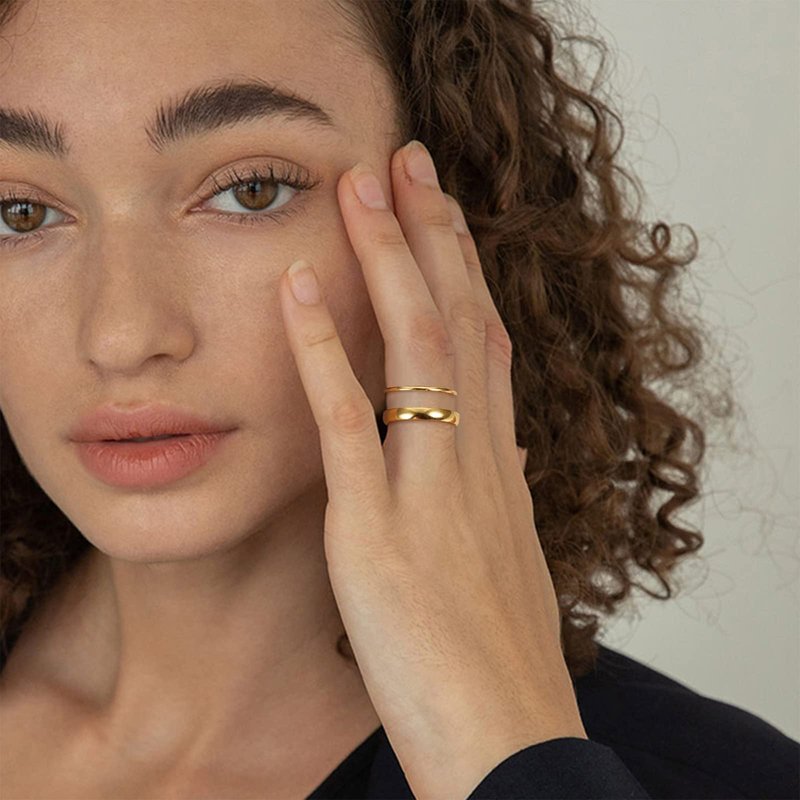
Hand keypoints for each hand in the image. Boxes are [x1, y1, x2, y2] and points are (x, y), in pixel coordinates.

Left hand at [279, 140, 586, 799]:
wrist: (509, 739)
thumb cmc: (499, 659)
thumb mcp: (506, 562)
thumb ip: (496, 499)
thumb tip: (499, 456)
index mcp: (495, 467)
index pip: (484, 341)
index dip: (464, 268)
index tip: (441, 210)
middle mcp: (473, 460)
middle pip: (459, 322)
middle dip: (433, 233)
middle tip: (408, 159)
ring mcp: (430, 490)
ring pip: (418, 350)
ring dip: (389, 260)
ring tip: (363, 185)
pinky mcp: (378, 534)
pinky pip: (352, 425)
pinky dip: (323, 353)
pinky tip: (299, 292)